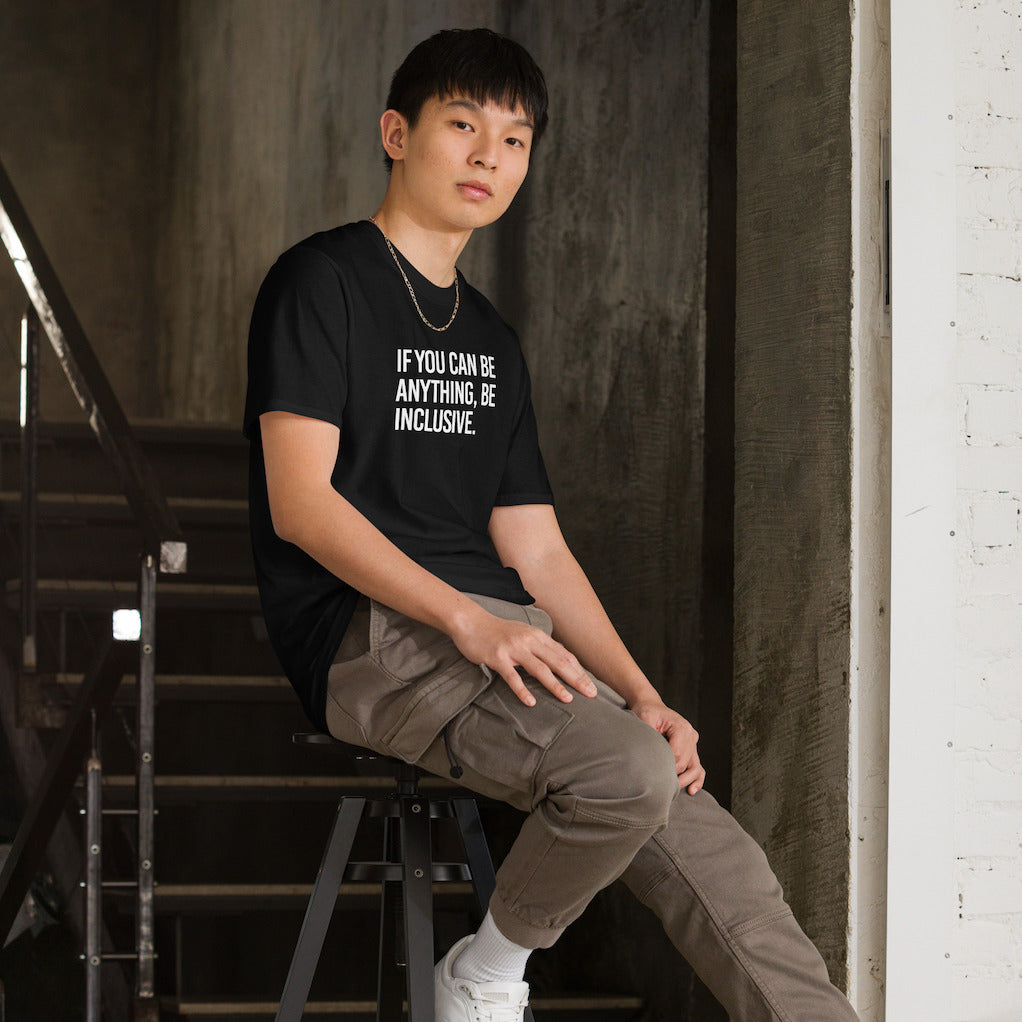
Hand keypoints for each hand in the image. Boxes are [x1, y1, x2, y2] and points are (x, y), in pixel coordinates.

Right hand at [449, 605, 596, 705]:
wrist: (471, 622)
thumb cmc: (498, 631)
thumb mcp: (523, 633)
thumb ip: (539, 645)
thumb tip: (558, 659)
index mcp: (537, 636)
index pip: (564, 655)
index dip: (579, 670)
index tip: (591, 684)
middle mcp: (528, 641)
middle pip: (558, 662)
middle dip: (576, 678)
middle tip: (591, 694)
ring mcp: (513, 649)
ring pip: (539, 669)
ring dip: (555, 685)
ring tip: (568, 699)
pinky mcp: (497, 658)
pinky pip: (512, 677)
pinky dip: (522, 690)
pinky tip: (531, 702)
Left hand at [630, 698, 704, 794]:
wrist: (651, 706)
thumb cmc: (646, 711)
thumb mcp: (644, 718)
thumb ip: (649, 734)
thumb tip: (648, 754)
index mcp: (682, 728)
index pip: (678, 754)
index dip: (666, 766)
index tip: (653, 771)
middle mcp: (691, 735)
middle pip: (685, 763)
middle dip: (674, 775)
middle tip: (658, 783)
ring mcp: (693, 743)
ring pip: (695, 768)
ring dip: (686, 781)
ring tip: (674, 790)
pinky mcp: (691, 750)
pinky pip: (698, 767)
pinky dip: (697, 779)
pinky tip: (692, 790)